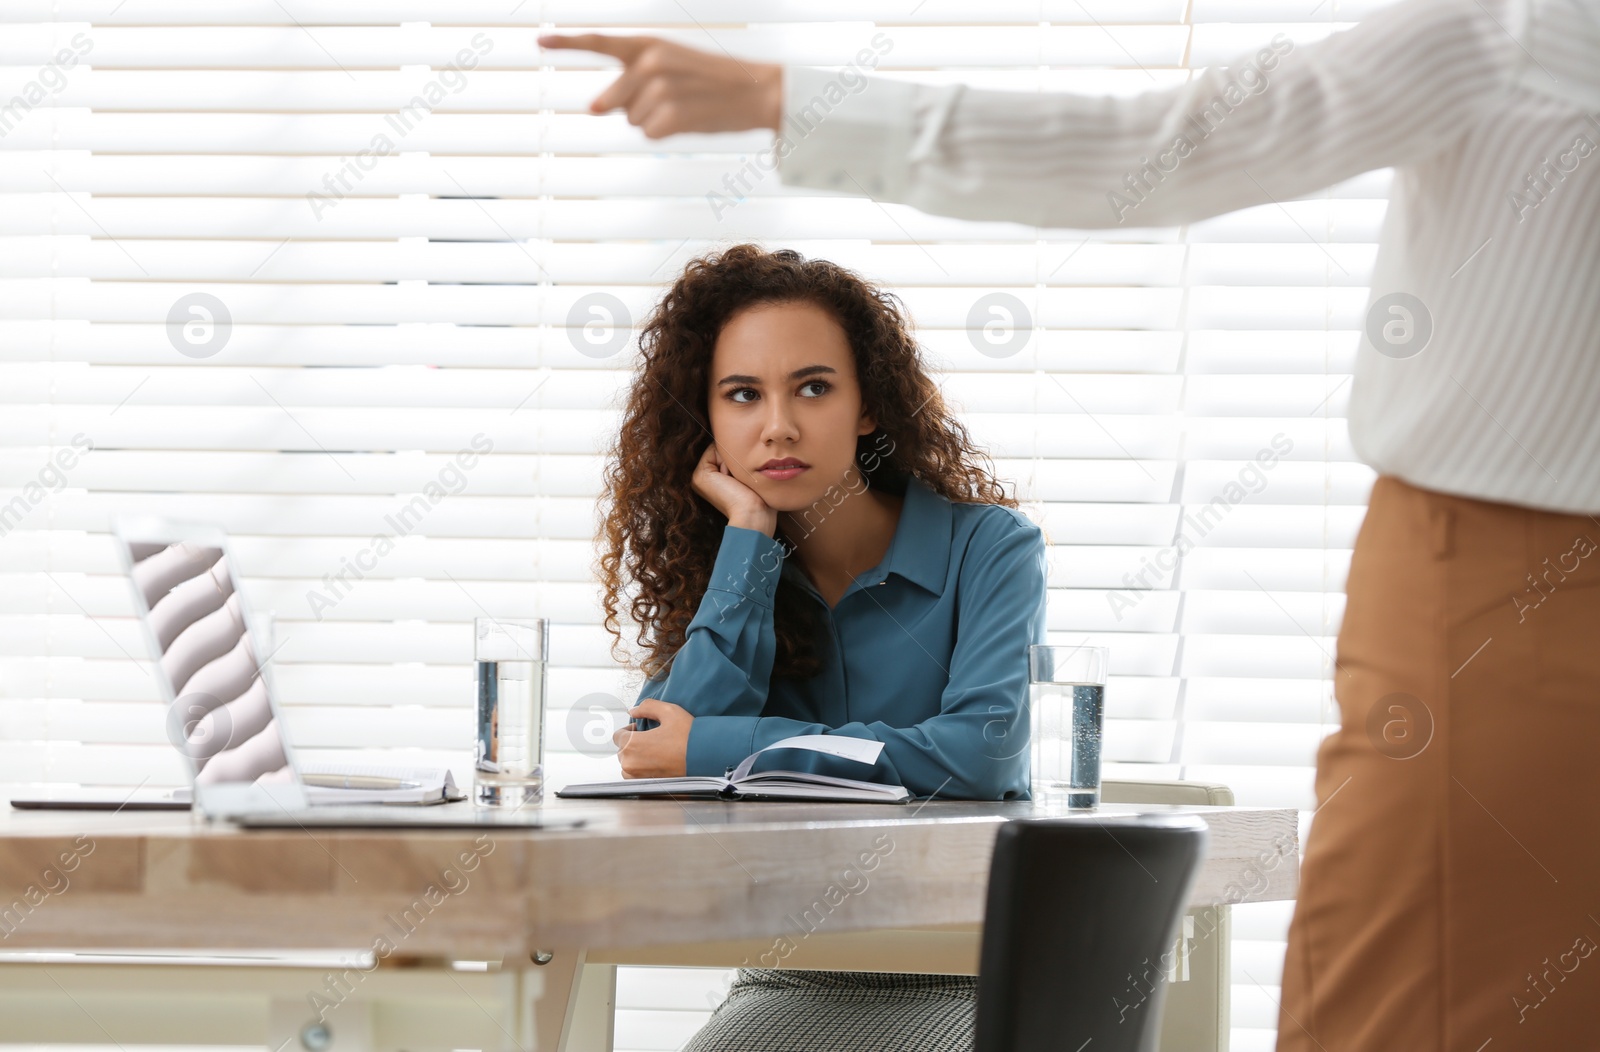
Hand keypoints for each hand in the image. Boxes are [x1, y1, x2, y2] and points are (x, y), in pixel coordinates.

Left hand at [537, 33, 782, 137]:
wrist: (758, 92)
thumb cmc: (712, 82)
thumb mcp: (672, 66)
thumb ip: (631, 80)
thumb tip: (596, 107)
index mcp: (649, 44)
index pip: (600, 41)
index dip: (566, 42)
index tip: (538, 40)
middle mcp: (649, 61)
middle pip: (613, 101)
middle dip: (632, 108)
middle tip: (674, 100)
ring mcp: (659, 89)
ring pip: (632, 121)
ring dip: (655, 121)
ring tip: (686, 107)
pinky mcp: (669, 114)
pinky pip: (649, 135)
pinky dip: (667, 134)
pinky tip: (690, 120)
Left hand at [612, 698, 692, 777]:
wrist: (705, 758)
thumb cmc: (689, 736)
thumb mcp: (669, 711)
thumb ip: (646, 707)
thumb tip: (633, 710)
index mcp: (632, 745)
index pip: (617, 736)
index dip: (629, 730)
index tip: (640, 729)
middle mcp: (631, 764)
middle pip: (622, 750)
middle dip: (632, 743)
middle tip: (651, 738)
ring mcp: (639, 777)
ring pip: (628, 764)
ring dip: (636, 756)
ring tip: (654, 750)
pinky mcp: (648, 785)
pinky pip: (636, 776)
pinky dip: (643, 768)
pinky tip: (657, 761)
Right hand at [691, 442, 778, 535]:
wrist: (753, 515)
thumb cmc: (760, 500)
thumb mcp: (750, 476)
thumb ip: (742, 461)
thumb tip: (740, 443)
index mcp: (714, 480)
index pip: (727, 453)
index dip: (740, 458)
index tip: (745, 479)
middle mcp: (704, 478)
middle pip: (723, 450)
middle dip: (737, 458)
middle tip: (741, 482)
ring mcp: (699, 477)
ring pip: (721, 449)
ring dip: (734, 460)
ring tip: (737, 482)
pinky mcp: (700, 476)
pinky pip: (716, 450)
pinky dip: (729, 460)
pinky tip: (732, 479)